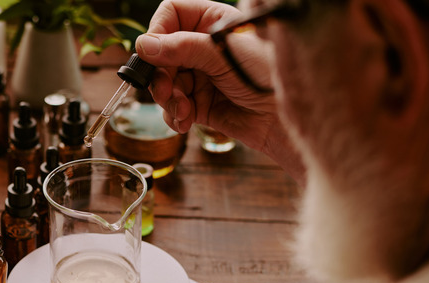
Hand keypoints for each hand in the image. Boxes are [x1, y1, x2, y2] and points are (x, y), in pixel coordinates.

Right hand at [137, 0, 303, 179]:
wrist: (284, 120)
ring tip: (183, 110)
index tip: (154, 54)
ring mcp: (199, 77)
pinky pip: (171, 108)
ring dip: (167, 99)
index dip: (158, 32)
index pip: (170, 15)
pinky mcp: (198, 105)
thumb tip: (144, 45)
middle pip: (160, 54)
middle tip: (166, 91)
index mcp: (211, 23)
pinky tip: (186, 121)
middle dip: (160, 75)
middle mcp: (202, 48)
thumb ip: (182, 48)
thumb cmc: (267, 77)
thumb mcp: (223, 55)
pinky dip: (173, 116)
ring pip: (162, 83)